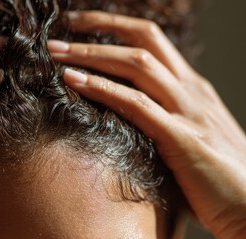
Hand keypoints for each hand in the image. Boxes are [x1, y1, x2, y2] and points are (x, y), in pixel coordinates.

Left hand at [48, 11, 245, 238]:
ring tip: (56, 52)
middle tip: (62, 28)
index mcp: (191, 88)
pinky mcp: (183, 139)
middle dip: (100, 27)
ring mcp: (189, 112)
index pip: (151, 41)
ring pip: (137, 65)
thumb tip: (124, 112)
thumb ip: (163, 117)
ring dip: (91, 54)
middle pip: (143, 40)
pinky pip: (137, 105)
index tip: (80, 26)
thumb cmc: (218, 176)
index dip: (115, 27)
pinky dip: (102, 89)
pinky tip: (73, 81)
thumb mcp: (190, 134)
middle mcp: (191, 91)